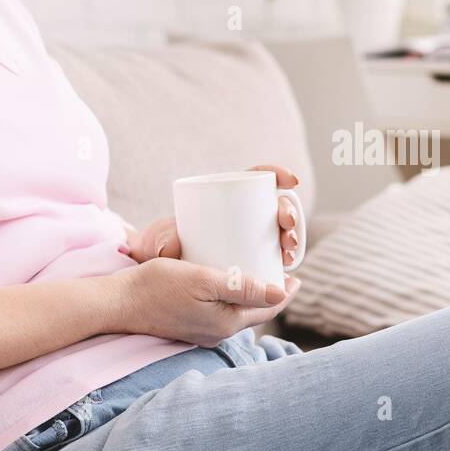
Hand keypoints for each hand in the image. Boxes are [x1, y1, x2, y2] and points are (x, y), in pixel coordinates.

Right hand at [108, 256, 300, 346]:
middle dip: (270, 294)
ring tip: (257, 274)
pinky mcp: (189, 327)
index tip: (296, 275)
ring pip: (237, 313)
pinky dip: (231, 299)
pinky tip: (227, 284)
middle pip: (255, 313)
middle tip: (278, 270)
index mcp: (227, 323)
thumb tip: (280, 293)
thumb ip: (241, 287)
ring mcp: (203, 333)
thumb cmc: (157, 286)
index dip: (285, 291)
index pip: (268, 309)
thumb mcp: (203, 279)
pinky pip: (221, 313)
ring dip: (250, 297)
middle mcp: (218, 333)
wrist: (117, 304)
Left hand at [120, 163, 301, 265]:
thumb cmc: (160, 248)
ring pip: (280, 233)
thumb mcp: (157, 240)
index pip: (257, 178)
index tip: (290, 180)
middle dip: (289, 212)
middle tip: (286, 225)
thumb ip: (160, 240)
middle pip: (275, 207)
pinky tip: (290, 264)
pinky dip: (287, 259)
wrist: (158, 276)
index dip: (278, 174)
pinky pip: (276, 258)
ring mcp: (251, 239)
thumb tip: (174, 247)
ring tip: (288, 247)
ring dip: (292, 236)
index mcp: (226, 199)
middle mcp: (244, 217)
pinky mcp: (253, 262)